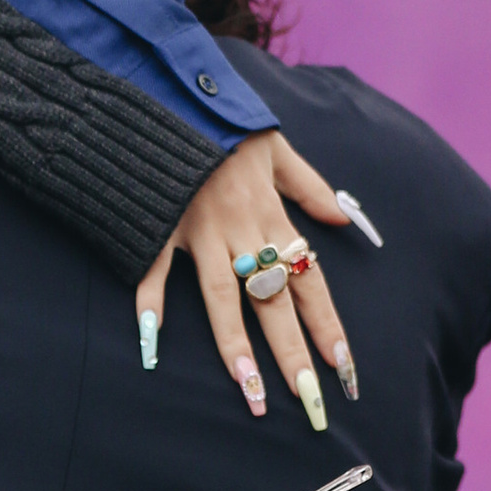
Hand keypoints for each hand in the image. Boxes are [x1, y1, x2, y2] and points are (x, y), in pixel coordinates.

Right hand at [138, 131, 367, 424]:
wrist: (171, 89)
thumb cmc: (223, 121)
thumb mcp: (276, 146)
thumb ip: (309, 186)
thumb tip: (342, 222)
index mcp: (271, 213)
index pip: (308, 278)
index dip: (326, 323)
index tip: (342, 365)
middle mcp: (241, 229)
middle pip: (273, 300)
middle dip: (291, 353)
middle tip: (306, 401)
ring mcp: (199, 232)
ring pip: (221, 296)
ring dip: (235, 346)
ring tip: (248, 390)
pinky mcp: (160, 227)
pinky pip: (154, 272)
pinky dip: (149, 307)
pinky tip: (151, 347)